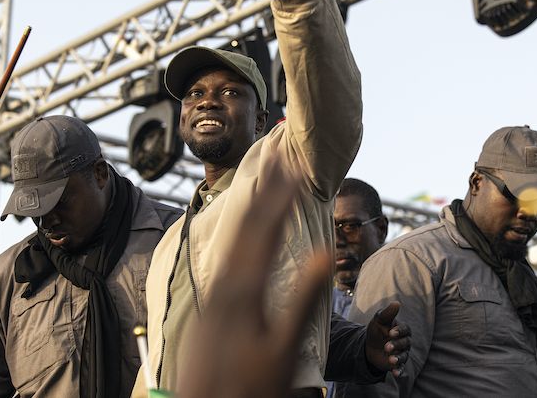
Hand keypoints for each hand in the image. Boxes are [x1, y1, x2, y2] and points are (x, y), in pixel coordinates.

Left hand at [178, 161, 328, 397]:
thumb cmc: (248, 388)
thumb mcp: (283, 348)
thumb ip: (303, 300)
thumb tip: (326, 253)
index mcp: (242, 291)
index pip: (264, 232)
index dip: (280, 198)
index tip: (294, 169)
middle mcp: (222, 287)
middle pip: (243, 229)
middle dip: (262, 194)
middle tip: (275, 161)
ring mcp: (213, 298)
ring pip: (231, 243)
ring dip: (248, 213)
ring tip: (260, 188)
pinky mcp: (210, 310)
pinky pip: (226, 260)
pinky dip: (239, 239)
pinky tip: (243, 242)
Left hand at [364, 302, 409, 376]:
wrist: (369, 347)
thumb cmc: (376, 331)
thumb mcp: (379, 321)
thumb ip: (387, 313)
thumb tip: (397, 303)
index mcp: (402, 330)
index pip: (405, 330)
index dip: (399, 331)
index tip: (390, 332)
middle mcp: (404, 342)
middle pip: (405, 343)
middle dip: (396, 345)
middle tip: (386, 347)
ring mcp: (401, 354)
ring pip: (403, 356)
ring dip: (397, 358)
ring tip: (391, 360)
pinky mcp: (396, 365)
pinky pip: (400, 369)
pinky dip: (398, 371)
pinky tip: (395, 373)